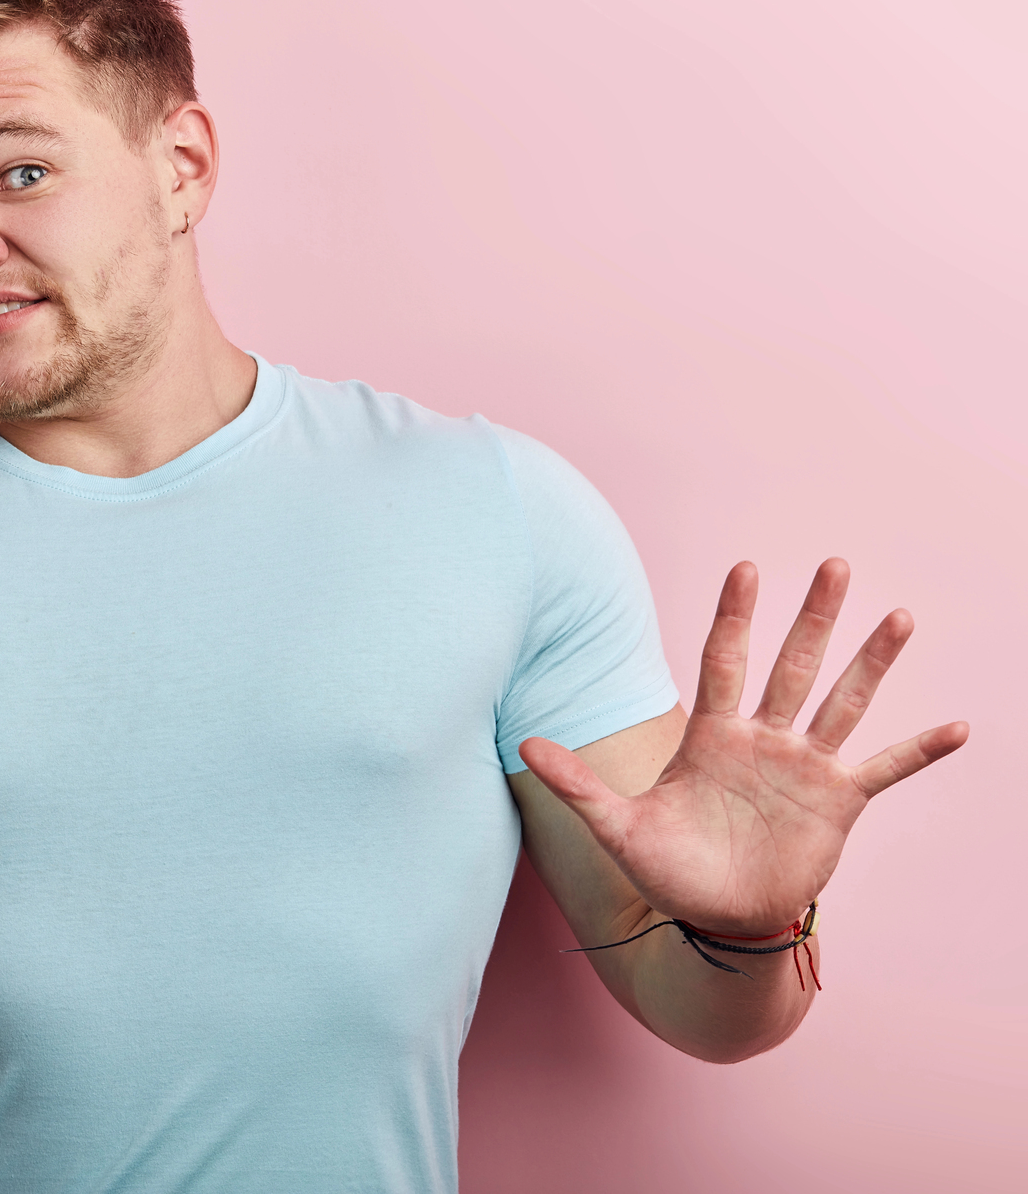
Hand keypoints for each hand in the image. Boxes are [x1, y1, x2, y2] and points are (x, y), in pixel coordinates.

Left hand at [521, 559, 966, 934]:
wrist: (717, 918)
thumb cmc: (670, 869)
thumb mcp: (619, 828)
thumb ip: (578, 785)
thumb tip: (525, 743)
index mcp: (712, 736)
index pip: (723, 661)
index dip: (734, 617)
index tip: (744, 568)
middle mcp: (763, 739)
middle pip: (792, 666)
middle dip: (811, 617)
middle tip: (833, 564)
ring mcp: (805, 768)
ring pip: (842, 702)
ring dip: (871, 663)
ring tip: (899, 616)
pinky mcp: (838, 803)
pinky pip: (885, 770)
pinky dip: (919, 751)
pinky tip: (958, 727)